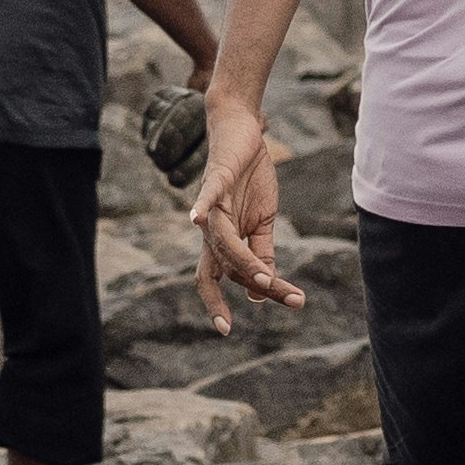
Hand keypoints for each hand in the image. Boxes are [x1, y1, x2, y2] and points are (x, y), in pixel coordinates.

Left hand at [190, 93, 307, 329]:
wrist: (242, 134)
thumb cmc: (250, 178)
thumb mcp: (263, 221)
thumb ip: (262, 253)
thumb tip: (263, 291)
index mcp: (223, 239)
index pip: (221, 277)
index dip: (218, 302)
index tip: (226, 329)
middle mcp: (212, 228)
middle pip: (219, 267)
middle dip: (221, 297)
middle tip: (227, 326)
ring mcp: (212, 205)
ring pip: (224, 243)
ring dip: (244, 264)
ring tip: (267, 282)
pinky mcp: (216, 180)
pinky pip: (207, 196)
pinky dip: (201, 208)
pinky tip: (196, 219)